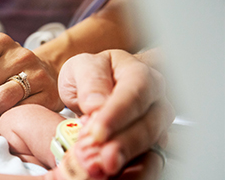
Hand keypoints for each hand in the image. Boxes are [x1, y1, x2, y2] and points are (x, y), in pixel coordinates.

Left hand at [58, 49, 173, 176]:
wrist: (89, 86)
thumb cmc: (89, 73)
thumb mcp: (81, 67)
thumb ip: (90, 82)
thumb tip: (96, 104)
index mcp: (138, 73)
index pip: (134, 93)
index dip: (117, 115)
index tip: (98, 132)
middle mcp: (153, 97)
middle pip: (149, 122)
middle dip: (125, 143)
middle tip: (103, 157)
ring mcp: (155, 120)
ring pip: (151, 142)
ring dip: (128, 157)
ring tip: (104, 167)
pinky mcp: (149, 141)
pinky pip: (148, 157)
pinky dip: (133, 168)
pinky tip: (115, 173)